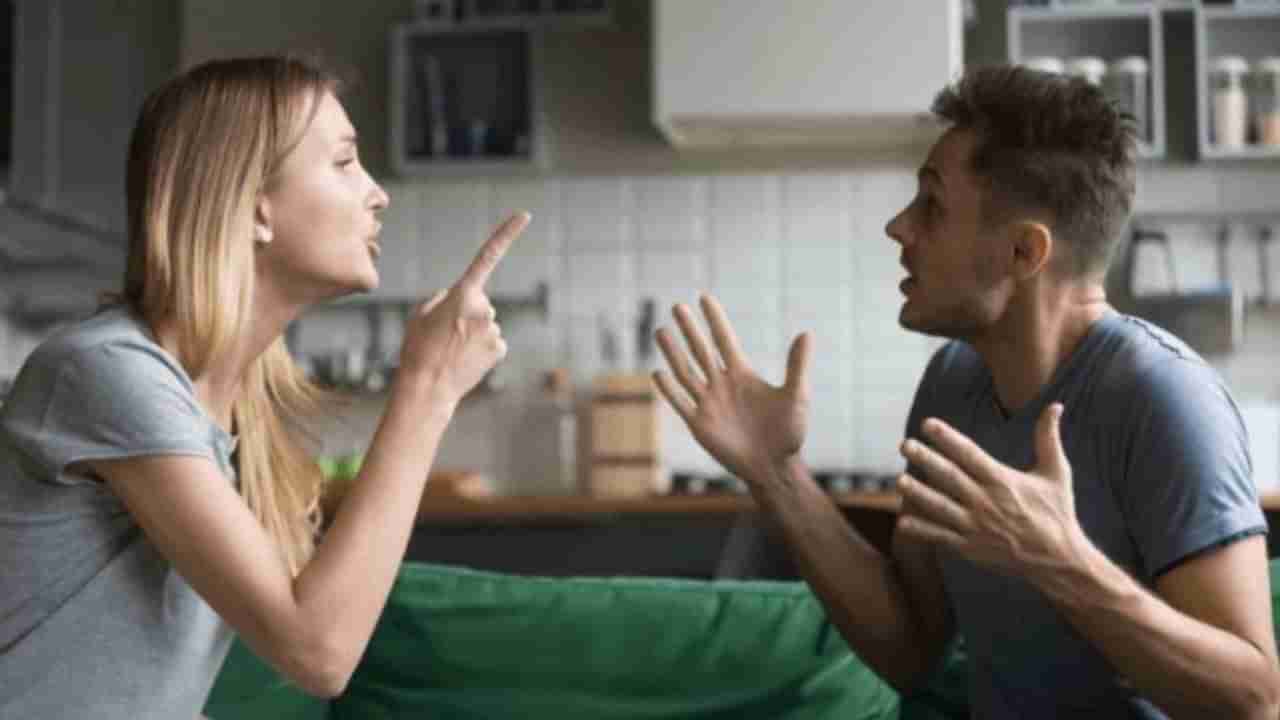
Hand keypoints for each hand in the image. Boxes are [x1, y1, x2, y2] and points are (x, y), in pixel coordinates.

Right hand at [398, 212, 529, 405]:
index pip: (487, 256)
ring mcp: (494, 329)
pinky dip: (480, 348)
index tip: (525, 215)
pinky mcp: (500, 348)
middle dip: (465, 312)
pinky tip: (465, 359)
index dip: (506, 233)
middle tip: (444, 333)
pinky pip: (491, 340)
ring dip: (471, 332)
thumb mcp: (420, 312)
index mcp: (462, 294)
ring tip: (452, 349)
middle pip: (479, 301)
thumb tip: (461, 299)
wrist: (426, 388)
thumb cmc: (418, 348)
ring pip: (485, 323)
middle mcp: (484, 308)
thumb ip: (444, 297)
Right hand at [652, 294, 811, 482]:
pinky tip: (658, 373)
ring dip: (673, 352)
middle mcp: (722, 384)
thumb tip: (806, 333)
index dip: (715, 320)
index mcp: (742, 374)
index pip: (725, 340)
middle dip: (690, 330)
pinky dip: (669, 389)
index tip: (704, 297)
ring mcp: (708, 403)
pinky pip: (681, 403)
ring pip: (686, 372)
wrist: (774, 466)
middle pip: (701, 351)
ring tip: (661, 331)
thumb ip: (797, 366)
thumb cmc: (789, 432)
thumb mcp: (796, 396)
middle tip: (678, 306)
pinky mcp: (699, 424)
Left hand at [896, 403, 1087, 578]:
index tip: (928, 424)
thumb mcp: (1057, 473)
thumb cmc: (1057, 513)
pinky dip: (922, 530)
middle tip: (905, 445)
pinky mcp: (971, 548)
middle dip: (926, 460)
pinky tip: (902, 521)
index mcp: (1003, 481)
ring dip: (919, 494)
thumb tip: (1056, 405)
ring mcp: (976, 526)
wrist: (1059, 561)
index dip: (948, 438)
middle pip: (950, 477)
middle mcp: (986, 502)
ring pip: (941, 507)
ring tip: (899, 481)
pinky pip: (941, 537)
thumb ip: (1048, 438)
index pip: (969, 454)